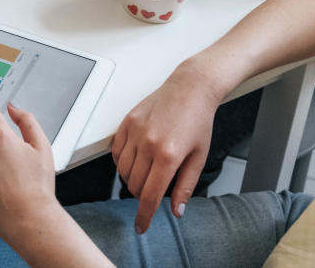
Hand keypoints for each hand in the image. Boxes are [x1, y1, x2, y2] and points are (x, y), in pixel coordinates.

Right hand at [111, 64, 220, 232]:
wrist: (190, 88)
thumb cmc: (198, 121)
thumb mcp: (199, 157)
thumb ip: (185, 187)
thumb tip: (176, 211)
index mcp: (169, 155)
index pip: (149, 196)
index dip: (144, 216)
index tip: (141, 227)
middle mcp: (148, 144)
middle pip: (134, 185)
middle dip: (142, 195)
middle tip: (153, 191)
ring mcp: (135, 131)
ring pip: (123, 171)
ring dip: (131, 180)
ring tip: (146, 174)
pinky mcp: (127, 122)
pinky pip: (116, 153)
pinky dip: (122, 163)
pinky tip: (135, 160)